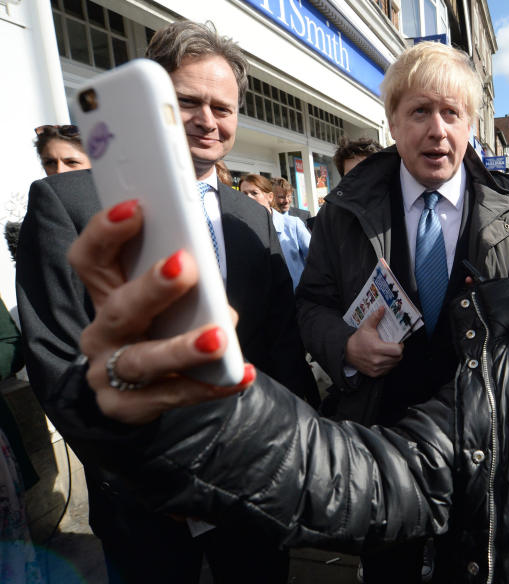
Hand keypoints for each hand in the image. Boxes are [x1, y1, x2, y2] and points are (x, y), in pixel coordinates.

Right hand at [68, 200, 254, 424]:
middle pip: (120, 307)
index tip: (136, 207)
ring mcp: (108, 373)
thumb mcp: (166, 306)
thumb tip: (213, 297)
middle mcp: (101, 332)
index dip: (106, 232)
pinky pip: (172, 396)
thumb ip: (186, 291)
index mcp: (106, 295)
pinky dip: (211, 386)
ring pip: (143, 359)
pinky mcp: (126, 408)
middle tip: (186, 265)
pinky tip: (240, 375)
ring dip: (183, 347)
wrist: (137, 396)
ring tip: (219, 337)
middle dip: (153, 287)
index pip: (91, 258)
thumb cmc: (159, 333)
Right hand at [345, 307, 402, 377]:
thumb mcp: (366, 326)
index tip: (397, 342)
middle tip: (394, 347)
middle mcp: (377, 360)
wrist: (347, 352)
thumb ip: (376, 317)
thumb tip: (383, 308)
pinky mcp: (374, 374)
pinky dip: (388, 365)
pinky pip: (388, 370)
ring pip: (394, 365)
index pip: (397, 350)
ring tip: (389, 352)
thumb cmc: (358, 339)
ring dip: (394, 359)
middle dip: (398, 352)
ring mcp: (376, 368)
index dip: (400, 346)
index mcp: (376, 348)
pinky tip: (384, 359)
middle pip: (398, 358)